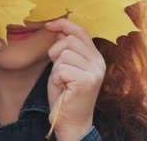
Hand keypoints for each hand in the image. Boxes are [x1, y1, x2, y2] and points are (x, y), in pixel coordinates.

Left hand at [44, 18, 105, 140]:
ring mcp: (95, 72)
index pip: (81, 31)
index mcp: (95, 57)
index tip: (48, 25)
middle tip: (58, 70)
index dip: (63, 24)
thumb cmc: (65, 94)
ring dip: (56, 68)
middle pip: (70, 40)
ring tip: (62, 81)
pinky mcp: (87, 81)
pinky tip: (63, 87)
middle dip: (56, 52)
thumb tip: (58, 29)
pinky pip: (62, 68)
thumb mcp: (65, 66)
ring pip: (64, 54)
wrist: (71, 121)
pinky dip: (56, 78)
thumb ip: (65, 49)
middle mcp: (99, 62)